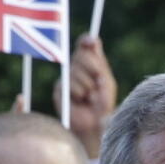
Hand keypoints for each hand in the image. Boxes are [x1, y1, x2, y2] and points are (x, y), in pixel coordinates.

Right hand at [54, 34, 116, 157]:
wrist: (95, 124)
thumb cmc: (103, 103)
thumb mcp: (105, 81)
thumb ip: (99, 61)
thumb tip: (93, 39)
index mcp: (90, 63)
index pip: (85, 45)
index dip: (86, 41)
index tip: (91, 41)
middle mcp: (77, 68)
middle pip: (80, 54)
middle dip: (92, 68)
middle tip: (97, 83)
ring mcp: (67, 78)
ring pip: (75, 70)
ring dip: (86, 84)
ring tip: (89, 96)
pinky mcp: (59, 89)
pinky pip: (68, 84)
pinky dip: (78, 93)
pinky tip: (80, 101)